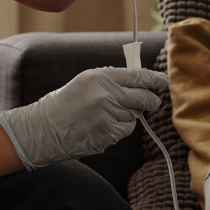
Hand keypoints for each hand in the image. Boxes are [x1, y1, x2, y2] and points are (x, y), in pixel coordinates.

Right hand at [0, 67, 168, 169]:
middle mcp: (106, 95)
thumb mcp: (86, 81)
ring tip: (108, 115)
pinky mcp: (107, 134)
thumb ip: (113, 80)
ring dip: (128, 115)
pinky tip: (104, 126)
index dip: (154, 79)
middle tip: (154, 102)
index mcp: (100, 77)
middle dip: (152, 100)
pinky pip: (126, 129)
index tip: (164, 81)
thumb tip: (141, 81)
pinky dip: (121, 128)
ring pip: (135, 115)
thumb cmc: (66, 103)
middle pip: (143, 97)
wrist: (46, 128)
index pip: (137, 76)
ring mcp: (107, 116)